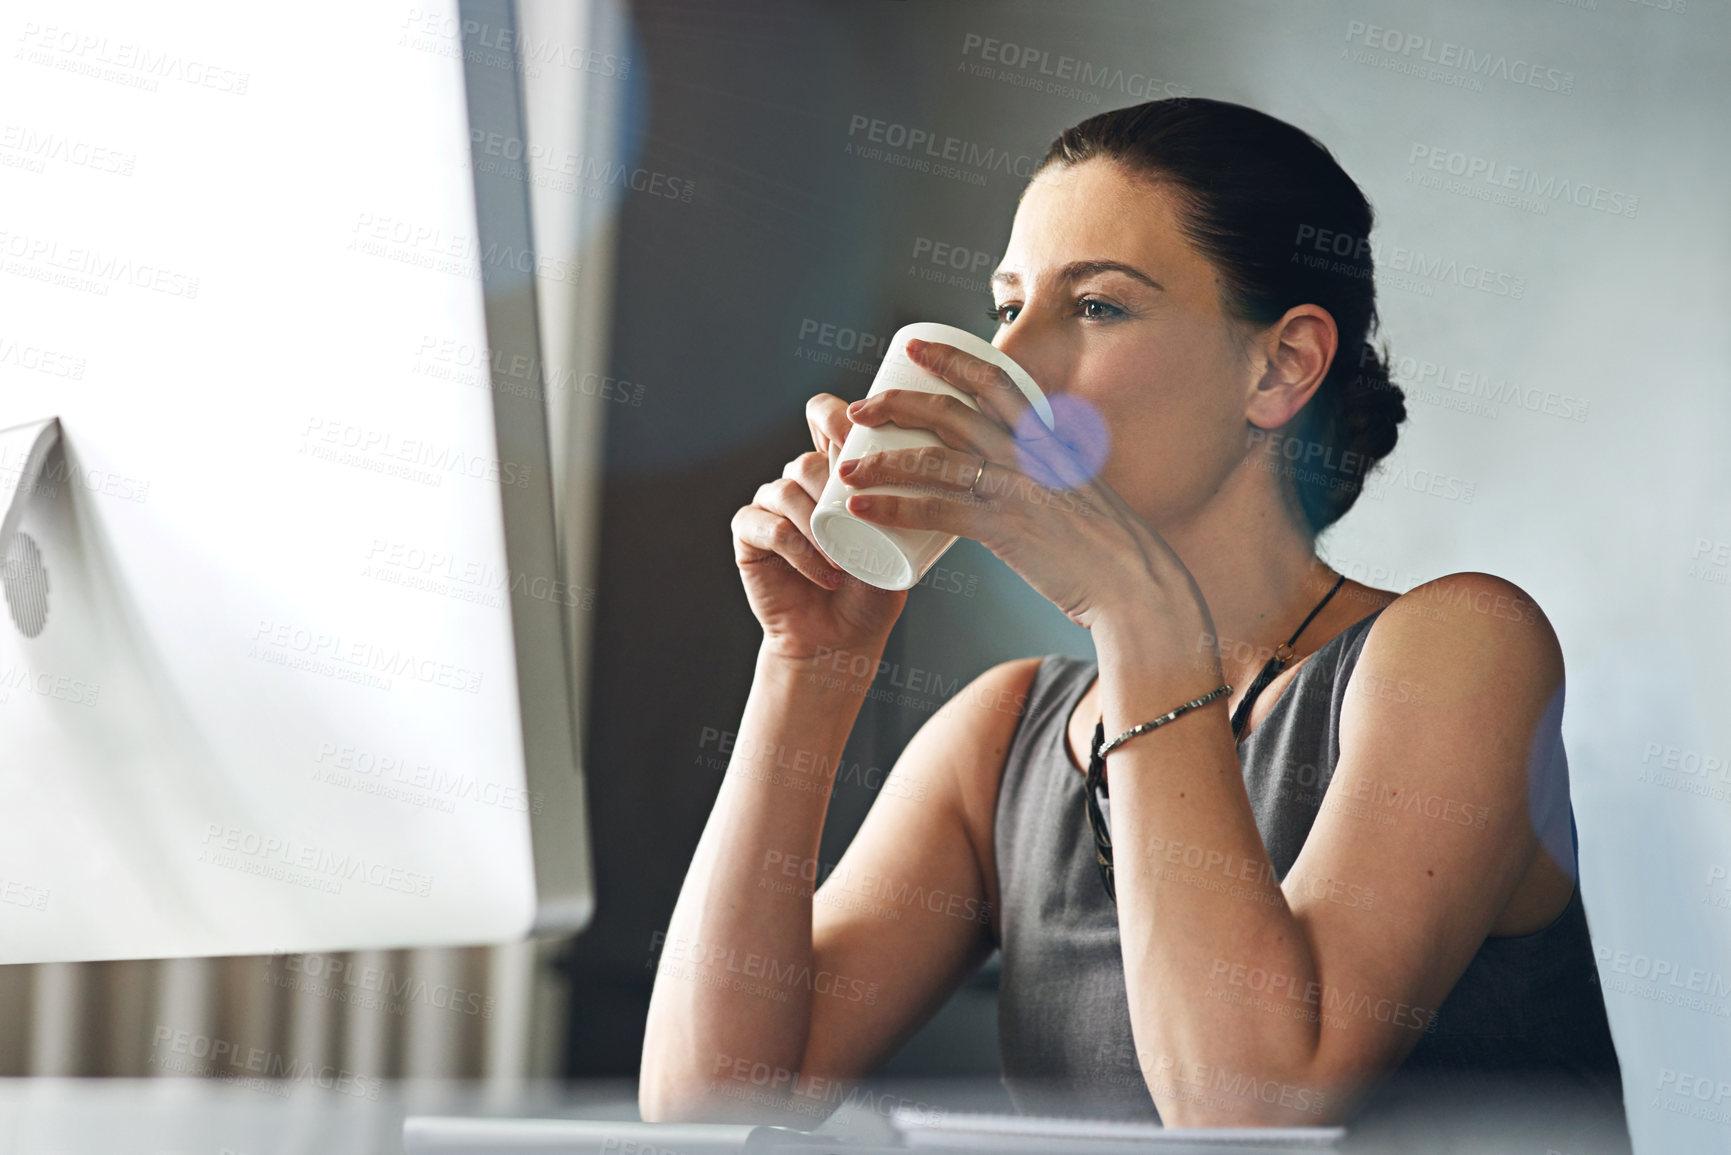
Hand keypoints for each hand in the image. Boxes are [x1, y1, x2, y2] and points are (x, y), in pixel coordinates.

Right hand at [730, 393, 908, 661]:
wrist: (841, 639)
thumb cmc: (875, 590)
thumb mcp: (901, 541)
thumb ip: (913, 501)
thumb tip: (945, 463)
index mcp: (833, 470)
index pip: (823, 417)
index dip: (835, 416)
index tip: (859, 436)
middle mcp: (798, 481)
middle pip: (807, 458)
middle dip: (833, 484)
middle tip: (860, 515)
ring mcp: (770, 506)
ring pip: (786, 490)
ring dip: (818, 523)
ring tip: (846, 560)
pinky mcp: (748, 534)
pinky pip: (769, 527)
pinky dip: (799, 551)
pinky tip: (825, 574)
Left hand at [837, 338, 1195, 632]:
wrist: (1137, 585)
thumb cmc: (1109, 547)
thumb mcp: (1080, 489)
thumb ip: (1047, 475)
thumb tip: (1014, 474)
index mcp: (1047, 437)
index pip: (994, 379)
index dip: (949, 359)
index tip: (915, 349)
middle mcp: (1030, 453)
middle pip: (950, 410)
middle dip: (896, 403)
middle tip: (858, 410)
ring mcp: (1017, 488)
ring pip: (934, 458)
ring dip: (880, 461)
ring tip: (844, 468)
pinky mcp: (1005, 528)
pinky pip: (935, 510)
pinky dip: (893, 507)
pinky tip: (862, 508)